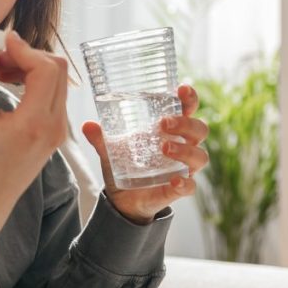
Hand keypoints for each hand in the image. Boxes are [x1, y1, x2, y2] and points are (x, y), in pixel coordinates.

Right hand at [0, 30, 68, 280]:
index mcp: (36, 123)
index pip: (45, 68)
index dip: (23, 48)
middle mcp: (56, 126)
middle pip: (57, 69)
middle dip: (28, 54)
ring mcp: (59, 131)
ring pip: (57, 80)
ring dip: (31, 67)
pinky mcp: (55, 133)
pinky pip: (53, 95)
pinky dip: (34, 82)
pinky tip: (8, 83)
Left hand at [81, 84, 209, 224]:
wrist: (122, 198)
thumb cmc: (125, 164)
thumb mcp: (110, 149)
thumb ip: (101, 138)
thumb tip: (87, 125)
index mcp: (170, 130)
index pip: (187, 109)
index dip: (189, 98)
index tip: (181, 89)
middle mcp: (182, 146)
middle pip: (199, 130)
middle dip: (186, 123)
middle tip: (163, 123)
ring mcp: (182, 168)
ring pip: (200, 156)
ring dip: (185, 150)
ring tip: (165, 148)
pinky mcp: (178, 189)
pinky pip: (191, 187)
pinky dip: (185, 183)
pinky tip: (174, 181)